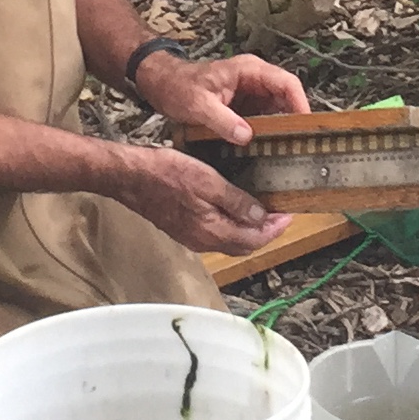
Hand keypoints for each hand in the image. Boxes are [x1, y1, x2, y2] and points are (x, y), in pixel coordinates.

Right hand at [113, 143, 289, 253]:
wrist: (129, 177)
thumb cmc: (164, 174)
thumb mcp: (207, 180)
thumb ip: (236, 201)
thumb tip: (261, 216)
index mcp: (212, 231)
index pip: (254, 240)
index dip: (275, 229)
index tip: (288, 214)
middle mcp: (203, 241)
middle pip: (244, 245)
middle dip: (266, 232)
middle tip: (280, 214)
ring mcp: (192, 237)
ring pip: (230, 241)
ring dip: (249, 229)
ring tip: (262, 210)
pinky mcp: (183, 229)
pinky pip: (216, 234)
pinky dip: (232, 225)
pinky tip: (234, 208)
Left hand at [132, 48, 308, 144]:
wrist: (161, 84)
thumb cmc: (178, 86)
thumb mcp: (198, 104)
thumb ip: (222, 120)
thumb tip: (247, 136)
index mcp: (249, 70)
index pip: (287, 83)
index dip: (300, 104)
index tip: (305, 127)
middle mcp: (254, 80)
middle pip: (286, 99)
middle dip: (293, 121)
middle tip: (298, 147)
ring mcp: (250, 93)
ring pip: (276, 111)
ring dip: (281, 130)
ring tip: (286, 154)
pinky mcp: (243, 107)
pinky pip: (263, 120)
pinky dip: (266, 134)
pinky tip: (267, 152)